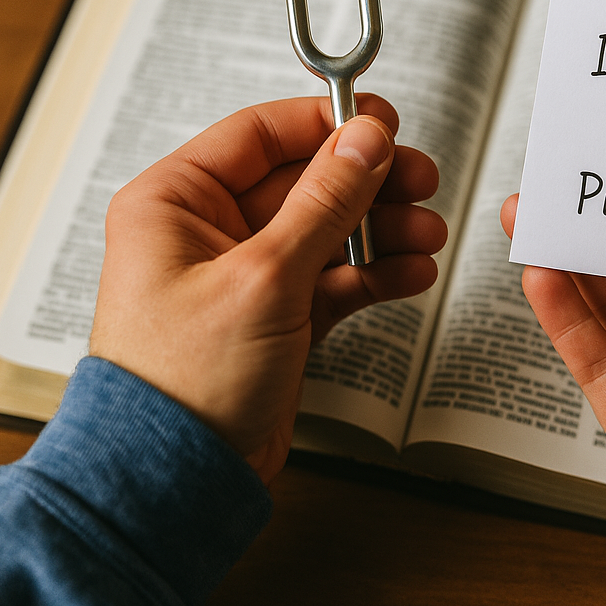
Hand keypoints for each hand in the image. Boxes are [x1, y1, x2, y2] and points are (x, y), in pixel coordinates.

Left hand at [90, 95, 445, 483]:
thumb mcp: (264, 276)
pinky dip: (375, 273)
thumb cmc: (185, 381)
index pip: (261, 136)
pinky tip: (411, 273)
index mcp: (178, 202)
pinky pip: (336, 276)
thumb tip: (366, 139)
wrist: (181, 482)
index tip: (383, 123)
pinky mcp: (280, 315)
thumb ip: (325, 200)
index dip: (326, 123)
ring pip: (330, 228)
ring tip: (426, 234)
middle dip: (369, 183)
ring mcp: (250, 275)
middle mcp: (211, 232)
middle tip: (420, 180)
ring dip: (383, 229)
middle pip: (307, 181)